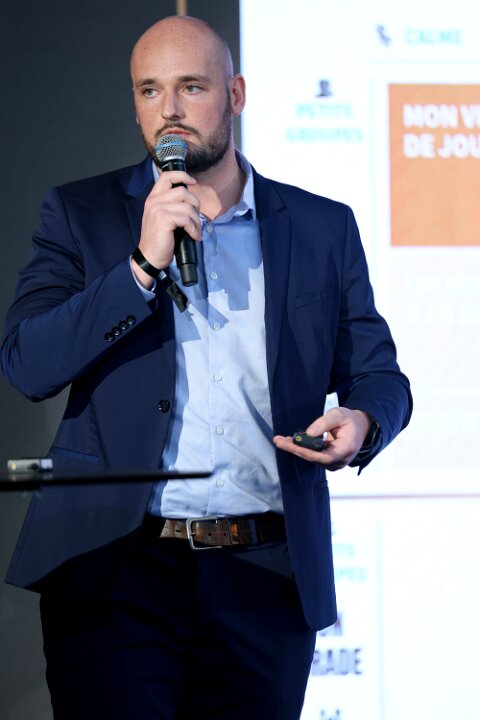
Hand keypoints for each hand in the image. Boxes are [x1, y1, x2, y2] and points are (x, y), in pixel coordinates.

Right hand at [132, 170, 201, 287]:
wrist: (150, 257)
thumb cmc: (160, 240)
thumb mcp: (163, 218)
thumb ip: (172, 206)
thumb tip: (191, 201)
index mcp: (153, 198)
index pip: (167, 176)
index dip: (182, 175)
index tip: (193, 182)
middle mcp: (153, 201)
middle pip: (183, 191)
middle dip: (195, 204)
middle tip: (196, 219)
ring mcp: (157, 209)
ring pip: (187, 206)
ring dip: (196, 220)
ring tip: (196, 231)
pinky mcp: (163, 219)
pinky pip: (186, 219)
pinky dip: (194, 228)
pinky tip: (194, 236)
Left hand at [273, 407, 371, 470]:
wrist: (359, 428)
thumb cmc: (349, 420)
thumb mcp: (338, 414)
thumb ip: (323, 423)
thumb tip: (307, 433)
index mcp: (347, 448)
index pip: (324, 456)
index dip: (306, 451)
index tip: (291, 444)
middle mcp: (341, 460)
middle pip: (315, 459)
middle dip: (295, 449)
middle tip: (278, 440)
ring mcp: (335, 463)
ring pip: (312, 459)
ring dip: (296, 449)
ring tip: (280, 440)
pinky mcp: (329, 462)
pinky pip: (313, 457)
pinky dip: (302, 449)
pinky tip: (290, 442)